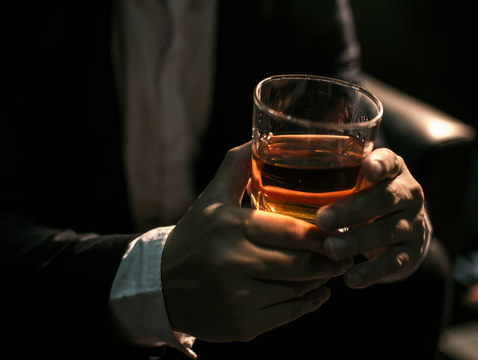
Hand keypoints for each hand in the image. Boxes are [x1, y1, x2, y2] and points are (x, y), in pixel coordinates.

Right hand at [162, 142, 351, 341]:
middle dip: (332, 258)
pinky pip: (290, 314)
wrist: (161, 286)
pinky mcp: (242, 326)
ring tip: (331, 268)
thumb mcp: (211, 199)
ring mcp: (238, 297)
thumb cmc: (194, 237)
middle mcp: (233, 262)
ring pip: (299, 289)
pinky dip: (310, 303)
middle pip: (302, 263)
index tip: (341, 228)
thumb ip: (236, 166)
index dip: (325, 233)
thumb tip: (260, 138)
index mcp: (229, 226)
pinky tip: (317, 293)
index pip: (294, 231)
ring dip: (322, 279)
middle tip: (345, 250)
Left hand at [316, 148, 430, 288]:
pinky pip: (393, 263)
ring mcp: (413, 224)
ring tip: (330, 249)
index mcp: (392, 171)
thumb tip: (265, 170)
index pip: (390, 161)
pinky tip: (350, 279)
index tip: (366, 168)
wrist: (403, 230)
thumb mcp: (356, 182)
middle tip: (322, 219)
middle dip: (353, 209)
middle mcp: (407, 194)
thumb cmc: (365, 199)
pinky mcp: (412, 253)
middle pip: (385, 198)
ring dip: (357, 241)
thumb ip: (329, 176)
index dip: (379, 164)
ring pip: (387, 231)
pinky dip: (371, 273)